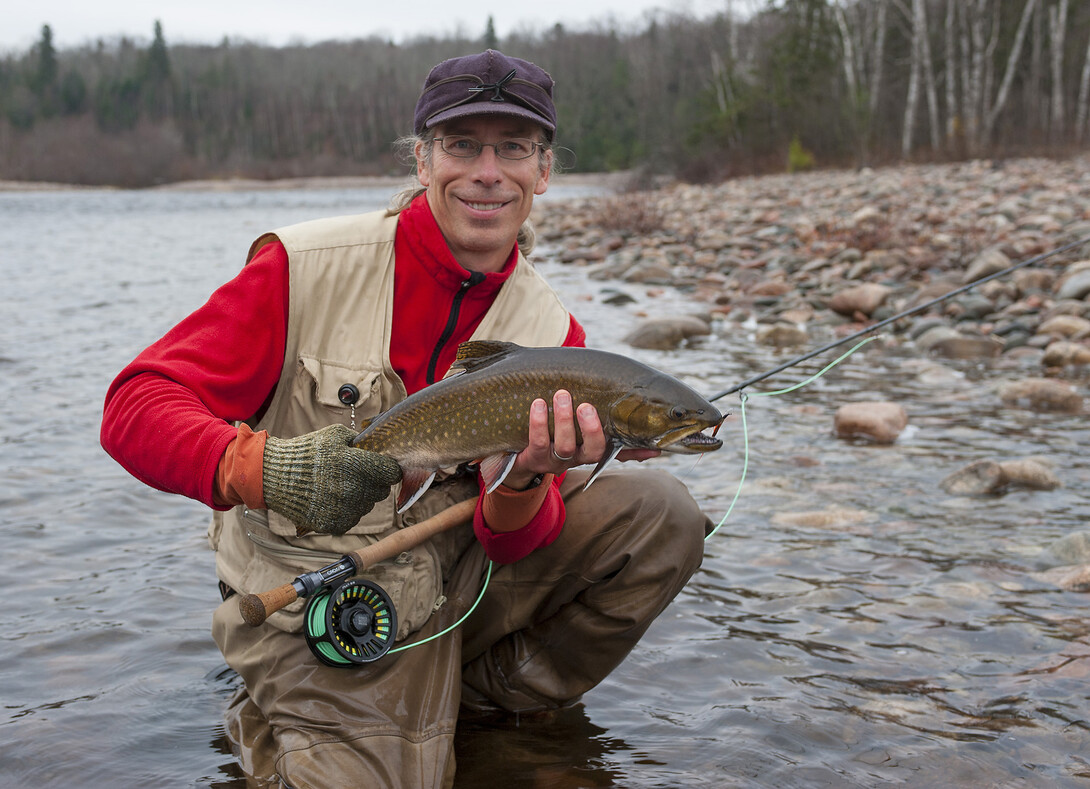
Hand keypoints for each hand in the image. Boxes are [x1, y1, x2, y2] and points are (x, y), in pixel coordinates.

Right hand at [262, 424, 401, 534]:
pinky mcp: (335, 524)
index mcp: (358, 465)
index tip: (381, 467)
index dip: (388, 469)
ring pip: (367, 506)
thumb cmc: (306, 452)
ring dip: (359, 498)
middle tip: (355, 476)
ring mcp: (345, 509)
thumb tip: (377, 449)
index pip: (392, 473)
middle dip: (373, 483)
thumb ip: (361, 442)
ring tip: (336, 487)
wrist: (275, 476)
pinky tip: (330, 500)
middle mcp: (355, 490)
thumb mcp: (335, 436)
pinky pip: (352, 518)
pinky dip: (345, 511)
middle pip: (381, 491)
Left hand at [502, 390, 659, 489]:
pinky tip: (537, 403)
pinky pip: (537, 442)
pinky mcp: (534, 459)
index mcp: (593, 448)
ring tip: (561, 394)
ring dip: (563, 420)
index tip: (650, 443)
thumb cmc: (556, 433)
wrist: (519, 456)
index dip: (635, 449)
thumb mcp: (581, 433)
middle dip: (592, 428)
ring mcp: (556, 460)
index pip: (619, 450)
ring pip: (565, 445)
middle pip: (593, 450)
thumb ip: (610, 431)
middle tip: (586, 405)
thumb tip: (655, 446)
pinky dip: (538, 422)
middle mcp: (578, 457)